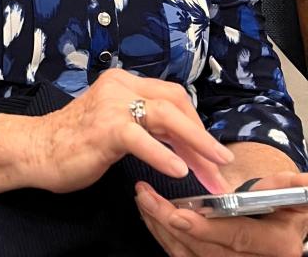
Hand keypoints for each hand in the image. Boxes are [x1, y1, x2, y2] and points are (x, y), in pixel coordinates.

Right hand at [27, 70, 232, 195]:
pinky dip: (162, 154)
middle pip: (175, 102)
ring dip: (196, 143)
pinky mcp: (104, 128)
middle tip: (221, 164)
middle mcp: (120, 86)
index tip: (212, 154)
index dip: (196, 124)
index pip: (172, 95)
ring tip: (214, 167)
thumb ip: (145, 125)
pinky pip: (141, 139)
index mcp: (123, 83)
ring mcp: (111, 105)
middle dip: (203, 135)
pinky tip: (177, 171)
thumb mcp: (116, 126)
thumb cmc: (75, 142)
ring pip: (165, 116)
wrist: (36, 149)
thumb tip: (185, 144)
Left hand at [136, 173, 307, 255]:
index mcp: (277, 246)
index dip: (204, 228)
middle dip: (170, 224)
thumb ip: (281, 186)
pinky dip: (166, 238)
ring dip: (162, 229)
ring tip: (143, 201)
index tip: (176, 213)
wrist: (285, 223)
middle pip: (205, 250)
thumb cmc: (285, 205)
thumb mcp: (290, 192)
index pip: (235, 237)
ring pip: (191, 256)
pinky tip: (152, 217)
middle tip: (145, 196)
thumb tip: (281, 183)